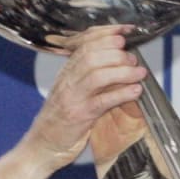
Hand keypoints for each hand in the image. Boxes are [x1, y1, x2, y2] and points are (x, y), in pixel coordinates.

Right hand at [18, 24, 147, 175]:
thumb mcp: (72, 94)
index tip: (125, 31)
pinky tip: (135, 92)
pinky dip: (121, 94)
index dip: (107, 33)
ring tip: (138, 73)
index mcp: (66, 72)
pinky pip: (102, 101)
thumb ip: (90, 78)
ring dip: (122, 71)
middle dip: (116, 52)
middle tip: (133, 58)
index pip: (84, 42)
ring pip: (97, 74)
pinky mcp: (79, 116)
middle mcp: (67, 80)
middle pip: (91, 54)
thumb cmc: (59, 123)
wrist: (41, 147)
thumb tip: (119, 65)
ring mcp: (72, 98)